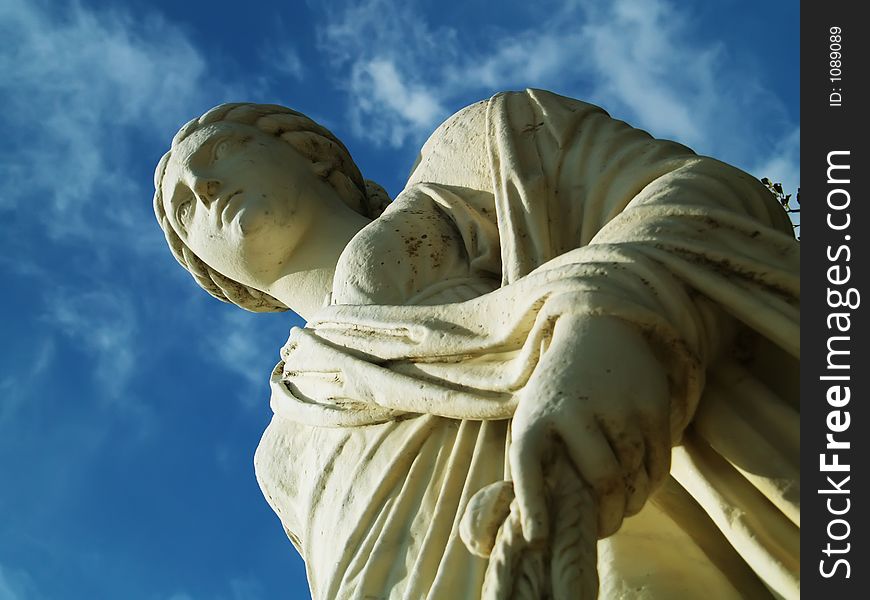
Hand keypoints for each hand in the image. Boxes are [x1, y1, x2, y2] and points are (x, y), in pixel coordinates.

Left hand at [509, 315, 670, 542]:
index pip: (527, 467)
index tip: (539, 539)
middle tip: (605, 528)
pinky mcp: (651, 402)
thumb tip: (544, 528)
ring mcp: (617, 404)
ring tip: (624, 507)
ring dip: (632, 501)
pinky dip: (652, 483)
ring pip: (635, 474)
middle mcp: (574, 410)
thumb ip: (541, 462)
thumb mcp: (536, 417)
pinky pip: (660, 461)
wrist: (594, 329)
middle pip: (602, 479)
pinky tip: (642, 486)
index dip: (533, 506)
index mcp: (535, 418)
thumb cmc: (559, 391)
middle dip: (608, 516)